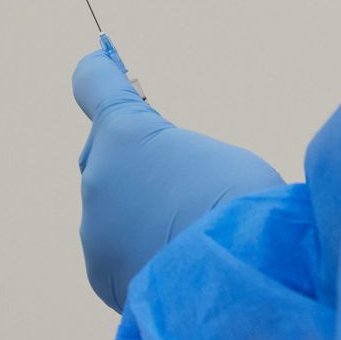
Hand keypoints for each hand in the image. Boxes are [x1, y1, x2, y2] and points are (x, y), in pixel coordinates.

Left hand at [73, 50, 284, 310]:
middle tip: (176, 174)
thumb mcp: (223, 160)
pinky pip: (118, 251)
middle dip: (132, 160)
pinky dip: (142, 253)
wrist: (236, 276)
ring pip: (113, 208)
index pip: (94, 83)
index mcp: (127, 133)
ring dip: (142, 213)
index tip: (98, 63)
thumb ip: (180, 161)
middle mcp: (98, 176)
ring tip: (191, 231)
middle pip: (108, 155)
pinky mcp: (101, 274)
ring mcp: (94, 228)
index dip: (99, 72)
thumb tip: (163, 186)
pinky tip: (179, 264)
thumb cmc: (246, 205)